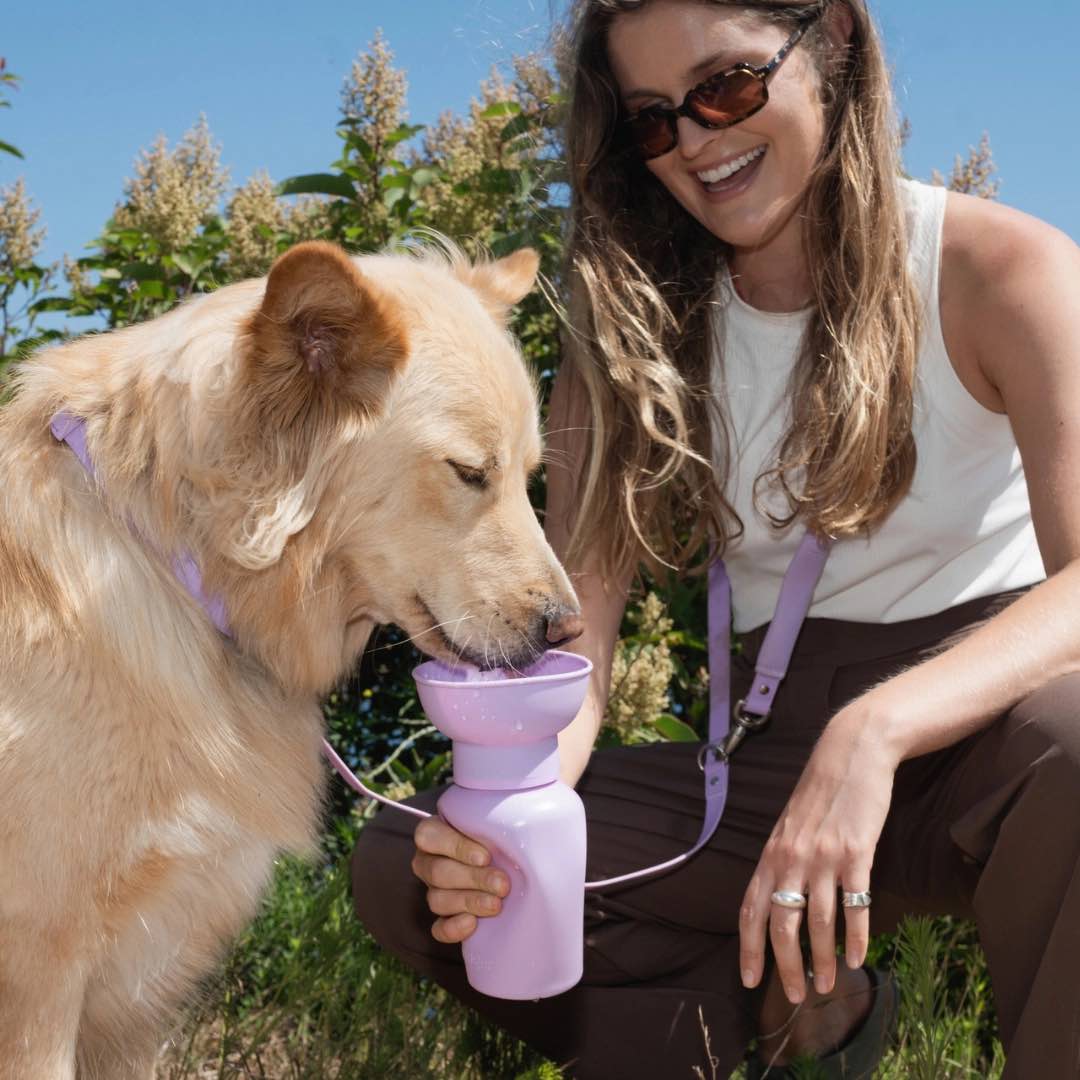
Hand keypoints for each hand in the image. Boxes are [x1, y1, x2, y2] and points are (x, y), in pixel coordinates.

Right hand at [411, 816, 509, 943]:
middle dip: (473, 879)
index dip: (455, 847)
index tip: (486, 856)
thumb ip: (501, 817)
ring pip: (437, 900)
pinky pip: (438, 928)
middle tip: (503, 885)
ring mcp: (434, 890)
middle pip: (438, 872)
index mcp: (435, 832)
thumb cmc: (504, 832)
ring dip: (469, 902)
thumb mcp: (500, 819)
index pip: (429, 836)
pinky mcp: (443, 917)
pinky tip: (473, 924)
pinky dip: (453, 928)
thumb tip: (526, 813)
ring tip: (496, 905)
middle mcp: (429, 861)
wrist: (513, 861)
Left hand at [739, 707, 898, 1002]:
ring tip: (827, 987)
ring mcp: (823, 856)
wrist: (851, 752)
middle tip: (792, 997)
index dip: (748, 947)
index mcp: (771, 853)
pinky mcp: (856, 852)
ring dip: (821, 961)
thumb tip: (780, 903)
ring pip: (817, 922)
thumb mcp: (791, 826)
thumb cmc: (821, 793)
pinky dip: (855, 937)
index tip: (749, 980)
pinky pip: (854, 905)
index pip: (751, 909)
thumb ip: (783, 861)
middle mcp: (791, 858)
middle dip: (784, 966)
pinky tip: (857, 958)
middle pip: (781, 924)